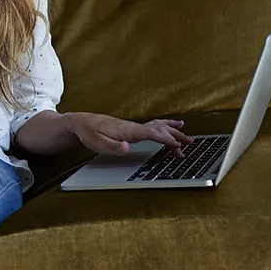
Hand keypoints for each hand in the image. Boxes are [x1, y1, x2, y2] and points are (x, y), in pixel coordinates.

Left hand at [70, 113, 192, 157]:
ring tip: (186, 135)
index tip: (178, 145)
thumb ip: (112, 147)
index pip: (151, 134)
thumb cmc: (88, 133)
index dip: (165, 139)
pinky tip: (169, 126)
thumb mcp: (96, 143)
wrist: (81, 122)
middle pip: (158, 129)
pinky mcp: (131, 128)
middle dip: (175, 136)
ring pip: (157, 127)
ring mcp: (133, 126)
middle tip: (190, 144)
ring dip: (172, 131)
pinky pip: (152, 126)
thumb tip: (127, 148)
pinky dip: (163, 126)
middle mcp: (133, 127)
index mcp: (128, 131)